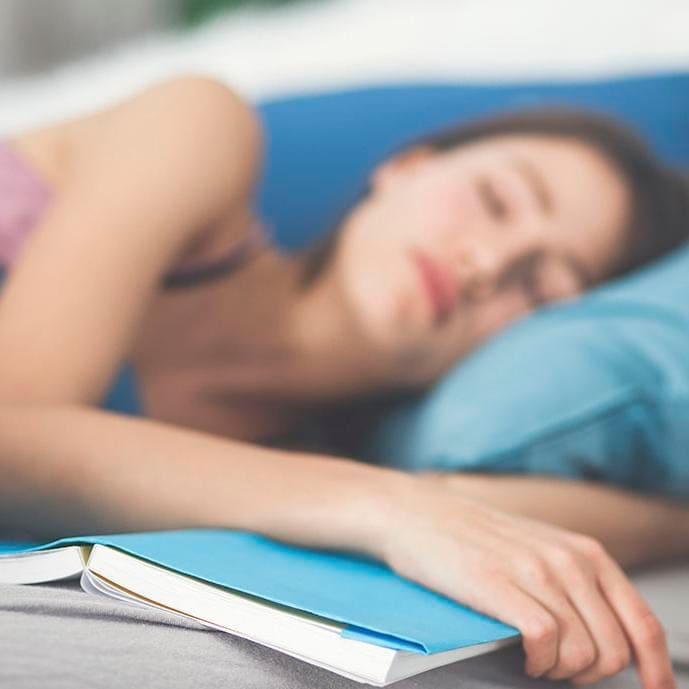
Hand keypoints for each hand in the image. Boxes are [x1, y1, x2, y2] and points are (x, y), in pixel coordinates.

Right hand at [377, 474, 674, 687]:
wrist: (418, 513)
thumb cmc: (475, 535)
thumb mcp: (540, 548)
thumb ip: (577, 582)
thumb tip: (611, 635)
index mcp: (584, 552)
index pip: (642, 622)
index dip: (657, 669)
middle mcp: (567, 560)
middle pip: (614, 649)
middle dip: (591, 675)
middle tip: (560, 669)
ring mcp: (534, 571)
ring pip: (582, 653)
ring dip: (560, 671)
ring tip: (535, 660)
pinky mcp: (499, 585)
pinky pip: (545, 644)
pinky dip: (538, 663)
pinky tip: (521, 655)